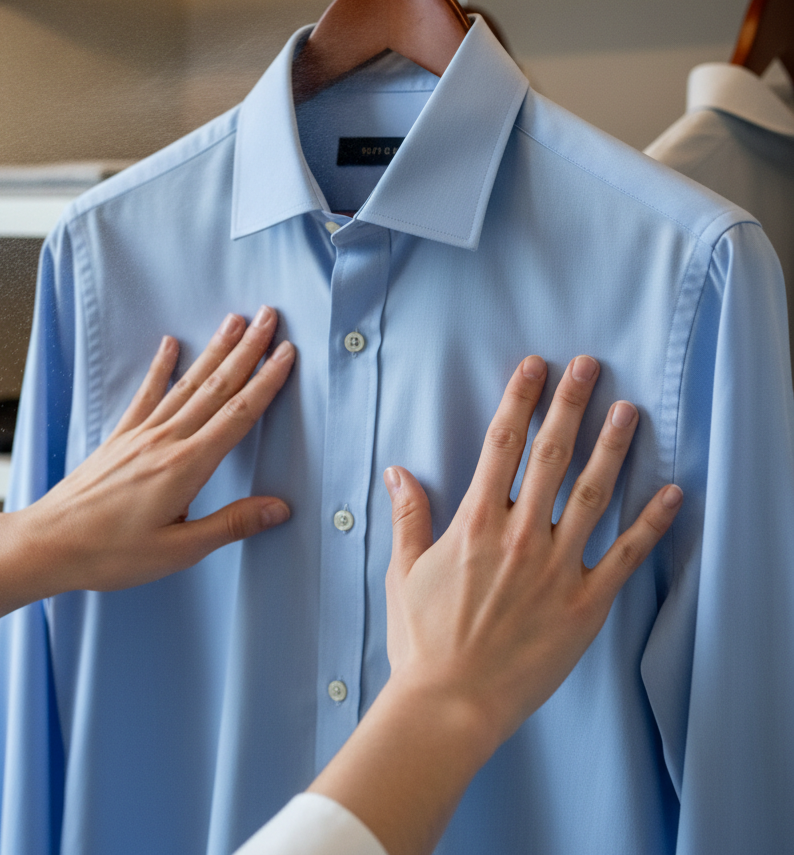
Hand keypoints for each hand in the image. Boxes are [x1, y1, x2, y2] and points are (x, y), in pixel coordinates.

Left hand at [0, 306, 294, 648]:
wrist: (48, 544)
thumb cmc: (110, 554)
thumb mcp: (178, 551)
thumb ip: (231, 525)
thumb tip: (279, 508)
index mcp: (186, 466)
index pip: (237, 415)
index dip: (266, 382)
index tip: (286, 353)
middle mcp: (166, 440)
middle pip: (217, 387)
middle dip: (248, 350)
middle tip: (270, 317)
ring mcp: (141, 434)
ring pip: (188, 382)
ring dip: (215, 350)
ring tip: (235, 321)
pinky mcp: (121, 437)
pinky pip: (147, 393)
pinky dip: (161, 366)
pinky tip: (170, 344)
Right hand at [309, 355, 680, 854]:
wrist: (450, 703)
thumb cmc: (422, 638)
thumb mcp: (404, 570)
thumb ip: (409, 516)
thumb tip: (398, 470)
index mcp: (475, 523)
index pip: (500, 445)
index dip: (519, 401)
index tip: (533, 367)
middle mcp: (519, 536)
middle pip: (550, 456)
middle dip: (568, 405)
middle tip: (587, 366)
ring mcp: (556, 569)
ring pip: (591, 495)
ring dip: (611, 448)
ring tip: (628, 410)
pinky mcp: (584, 605)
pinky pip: (624, 557)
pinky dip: (649, 524)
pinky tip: (670, 492)